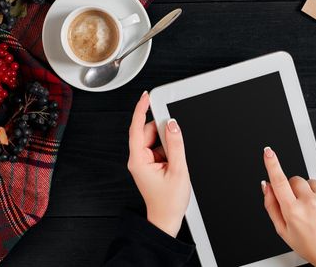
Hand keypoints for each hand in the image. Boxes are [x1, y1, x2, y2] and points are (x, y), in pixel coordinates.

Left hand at [127, 91, 190, 236]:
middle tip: (176, 140)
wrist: (166, 219)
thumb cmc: (169, 202)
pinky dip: (168, 151)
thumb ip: (176, 144)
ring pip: (155, 140)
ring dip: (167, 144)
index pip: (137, 128)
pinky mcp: (150, 164)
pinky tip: (174, 162)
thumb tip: (173, 124)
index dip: (141, 109)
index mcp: (139, 160)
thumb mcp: (178, 170)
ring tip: (176, 161)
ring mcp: (144, 162)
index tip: (146, 96)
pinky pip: (159, 148)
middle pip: (148, 132)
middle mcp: (138, 159)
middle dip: (163, 133)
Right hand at [261, 147, 315, 266]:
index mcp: (293, 211)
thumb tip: (266, 185)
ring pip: (309, 181)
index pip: (279, 182)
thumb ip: (271, 205)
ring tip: (314, 209)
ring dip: (309, 191)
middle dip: (293, 189)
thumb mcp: (283, 230)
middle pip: (294, 179)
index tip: (268, 152)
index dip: (272, 164)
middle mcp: (310, 203)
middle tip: (299, 205)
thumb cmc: (310, 244)